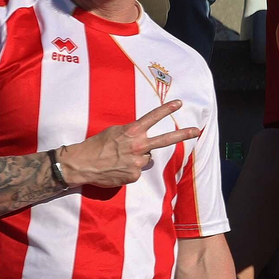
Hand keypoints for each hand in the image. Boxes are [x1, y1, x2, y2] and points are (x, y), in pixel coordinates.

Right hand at [57, 100, 201, 187]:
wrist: (82, 164)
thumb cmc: (96, 145)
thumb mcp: (114, 132)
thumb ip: (131, 133)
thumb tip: (142, 139)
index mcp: (132, 132)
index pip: (152, 118)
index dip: (166, 109)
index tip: (179, 103)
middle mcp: (138, 146)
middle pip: (165, 139)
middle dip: (183, 134)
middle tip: (197, 131)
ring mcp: (137, 162)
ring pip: (145, 158)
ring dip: (137, 158)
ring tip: (120, 159)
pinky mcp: (134, 175)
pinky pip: (137, 171)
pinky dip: (129, 170)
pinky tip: (117, 168)